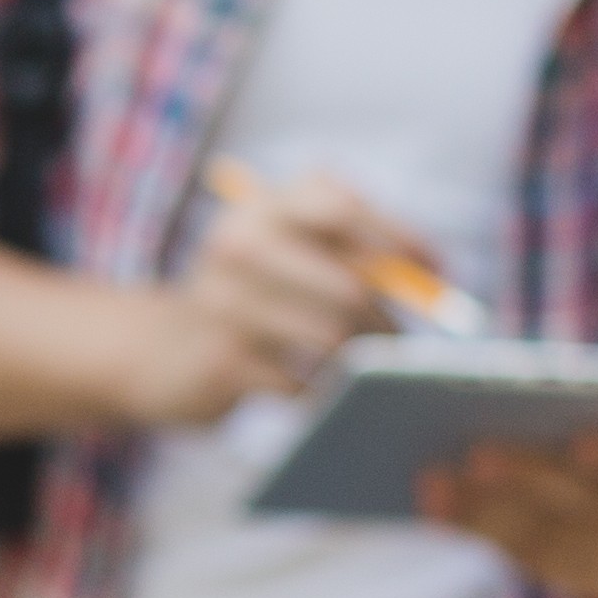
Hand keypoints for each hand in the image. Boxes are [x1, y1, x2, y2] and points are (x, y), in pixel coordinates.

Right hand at [145, 169, 414, 420]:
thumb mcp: (285, 253)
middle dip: (388, 318)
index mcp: (261, 207)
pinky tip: (317, 391)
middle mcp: (237, 245)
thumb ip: (351, 251)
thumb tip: (428, 279)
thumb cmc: (252, 300)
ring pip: (332, 335)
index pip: (344, 207)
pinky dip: (323, 391)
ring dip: (361, 359)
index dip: (400, 236)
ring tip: (362, 368)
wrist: (160, 354)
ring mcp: (224, 304)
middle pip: (349, 282)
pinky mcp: (222, 361)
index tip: (436, 269)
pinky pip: (304, 381)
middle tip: (400, 342)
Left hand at [431, 397, 597, 597]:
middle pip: (595, 508)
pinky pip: (538, 564)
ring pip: (558, 542)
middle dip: (532, 481)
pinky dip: (486, 535)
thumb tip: (501, 385)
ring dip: (490, 512)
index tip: (580, 442)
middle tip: (475, 454)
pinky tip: (440, 512)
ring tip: (435, 481)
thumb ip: (579, 397)